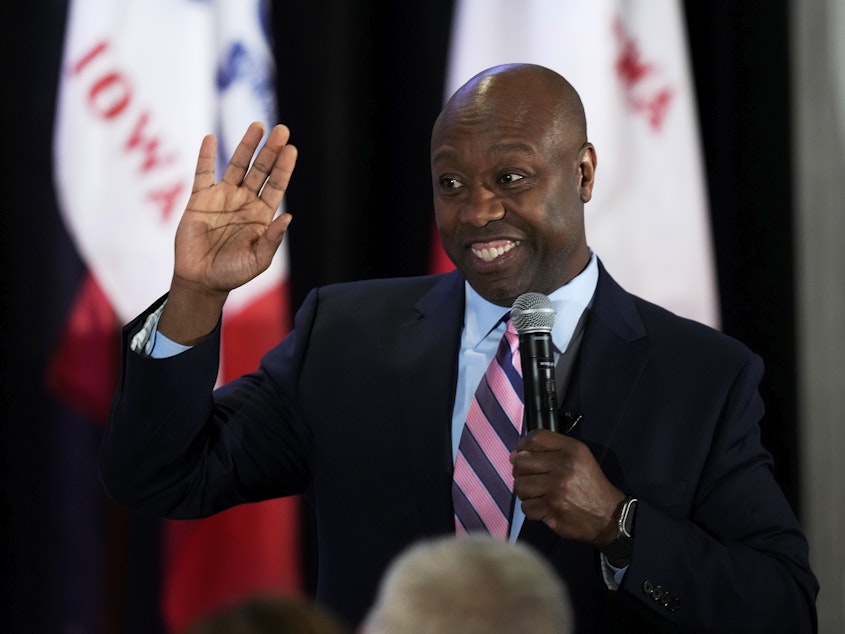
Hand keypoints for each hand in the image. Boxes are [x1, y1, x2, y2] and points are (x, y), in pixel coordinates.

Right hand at [160, 122, 296, 342]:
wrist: (201, 280)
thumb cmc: (232, 273)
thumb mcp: (258, 260)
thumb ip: (272, 239)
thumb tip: (288, 217)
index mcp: (261, 215)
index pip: (276, 185)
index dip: (283, 168)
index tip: (291, 149)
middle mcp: (244, 202)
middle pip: (260, 170)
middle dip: (270, 151)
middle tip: (281, 130)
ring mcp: (222, 198)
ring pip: (236, 166)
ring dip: (246, 146)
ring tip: (257, 127)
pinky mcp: (199, 199)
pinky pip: (203, 173)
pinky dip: (206, 156)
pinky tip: (210, 139)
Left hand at [511, 430, 625, 545]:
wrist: (610, 516)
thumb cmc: (591, 486)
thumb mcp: (579, 458)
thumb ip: (551, 450)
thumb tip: (516, 454)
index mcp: (571, 449)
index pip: (535, 438)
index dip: (523, 445)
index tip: (522, 454)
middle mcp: (563, 465)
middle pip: (521, 462)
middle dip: (522, 472)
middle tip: (532, 479)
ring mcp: (556, 488)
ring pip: (520, 485)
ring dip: (526, 492)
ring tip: (538, 494)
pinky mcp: (552, 508)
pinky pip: (526, 506)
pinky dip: (532, 509)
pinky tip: (544, 507)